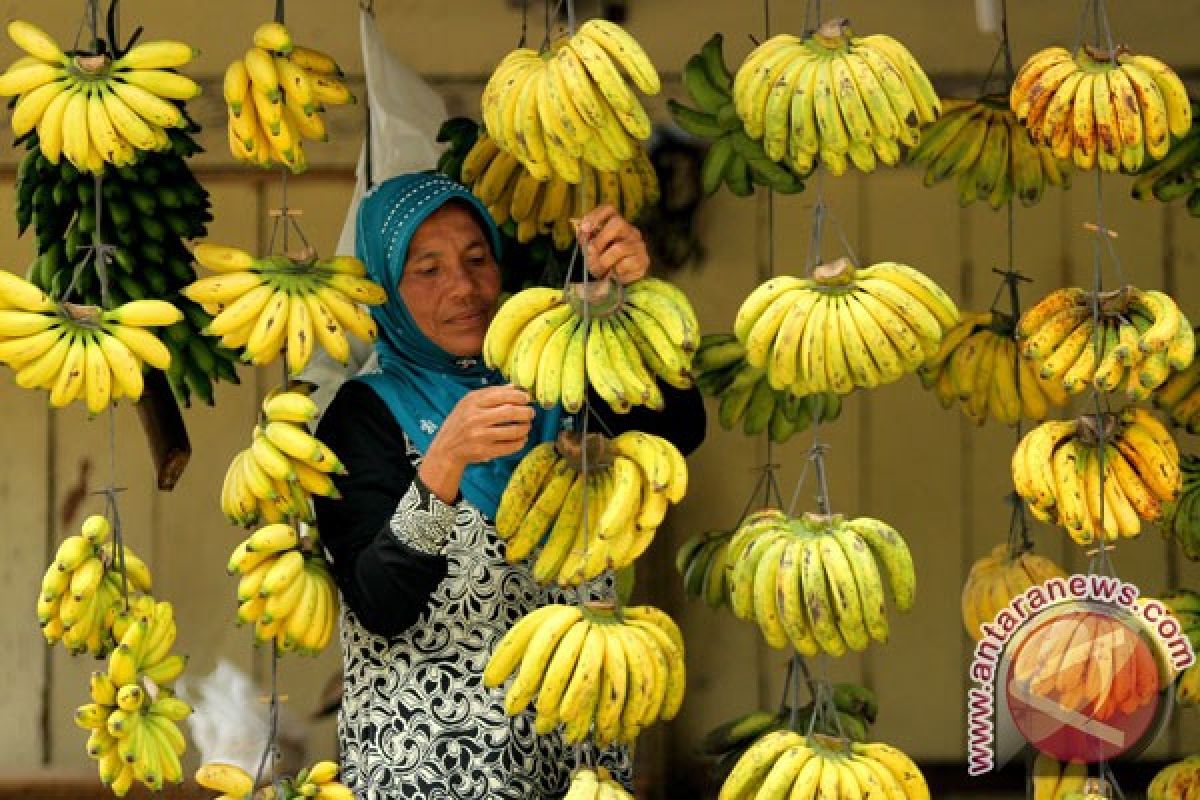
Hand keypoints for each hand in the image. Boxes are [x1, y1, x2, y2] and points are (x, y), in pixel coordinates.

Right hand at [420, 386, 534, 502]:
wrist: (446, 448)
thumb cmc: (460, 422)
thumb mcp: (469, 403)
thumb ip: (491, 393)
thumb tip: (514, 387)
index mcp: (472, 402)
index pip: (502, 395)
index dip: (519, 396)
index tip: (527, 399)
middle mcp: (475, 418)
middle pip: (510, 412)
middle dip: (526, 412)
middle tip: (531, 413)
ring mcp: (480, 436)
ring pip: (513, 431)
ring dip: (525, 428)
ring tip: (527, 426)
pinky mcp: (484, 451)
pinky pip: (510, 447)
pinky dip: (520, 442)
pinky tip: (521, 439)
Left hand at [578, 204, 649, 284]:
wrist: (620, 281)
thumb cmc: (604, 261)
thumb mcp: (591, 250)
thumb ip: (586, 240)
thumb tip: (584, 235)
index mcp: (617, 224)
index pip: (609, 209)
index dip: (595, 216)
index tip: (584, 228)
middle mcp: (630, 231)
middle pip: (618, 223)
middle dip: (600, 239)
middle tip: (591, 252)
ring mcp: (639, 245)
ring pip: (620, 248)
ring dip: (603, 260)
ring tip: (598, 269)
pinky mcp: (643, 261)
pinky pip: (625, 264)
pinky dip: (615, 272)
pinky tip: (613, 274)